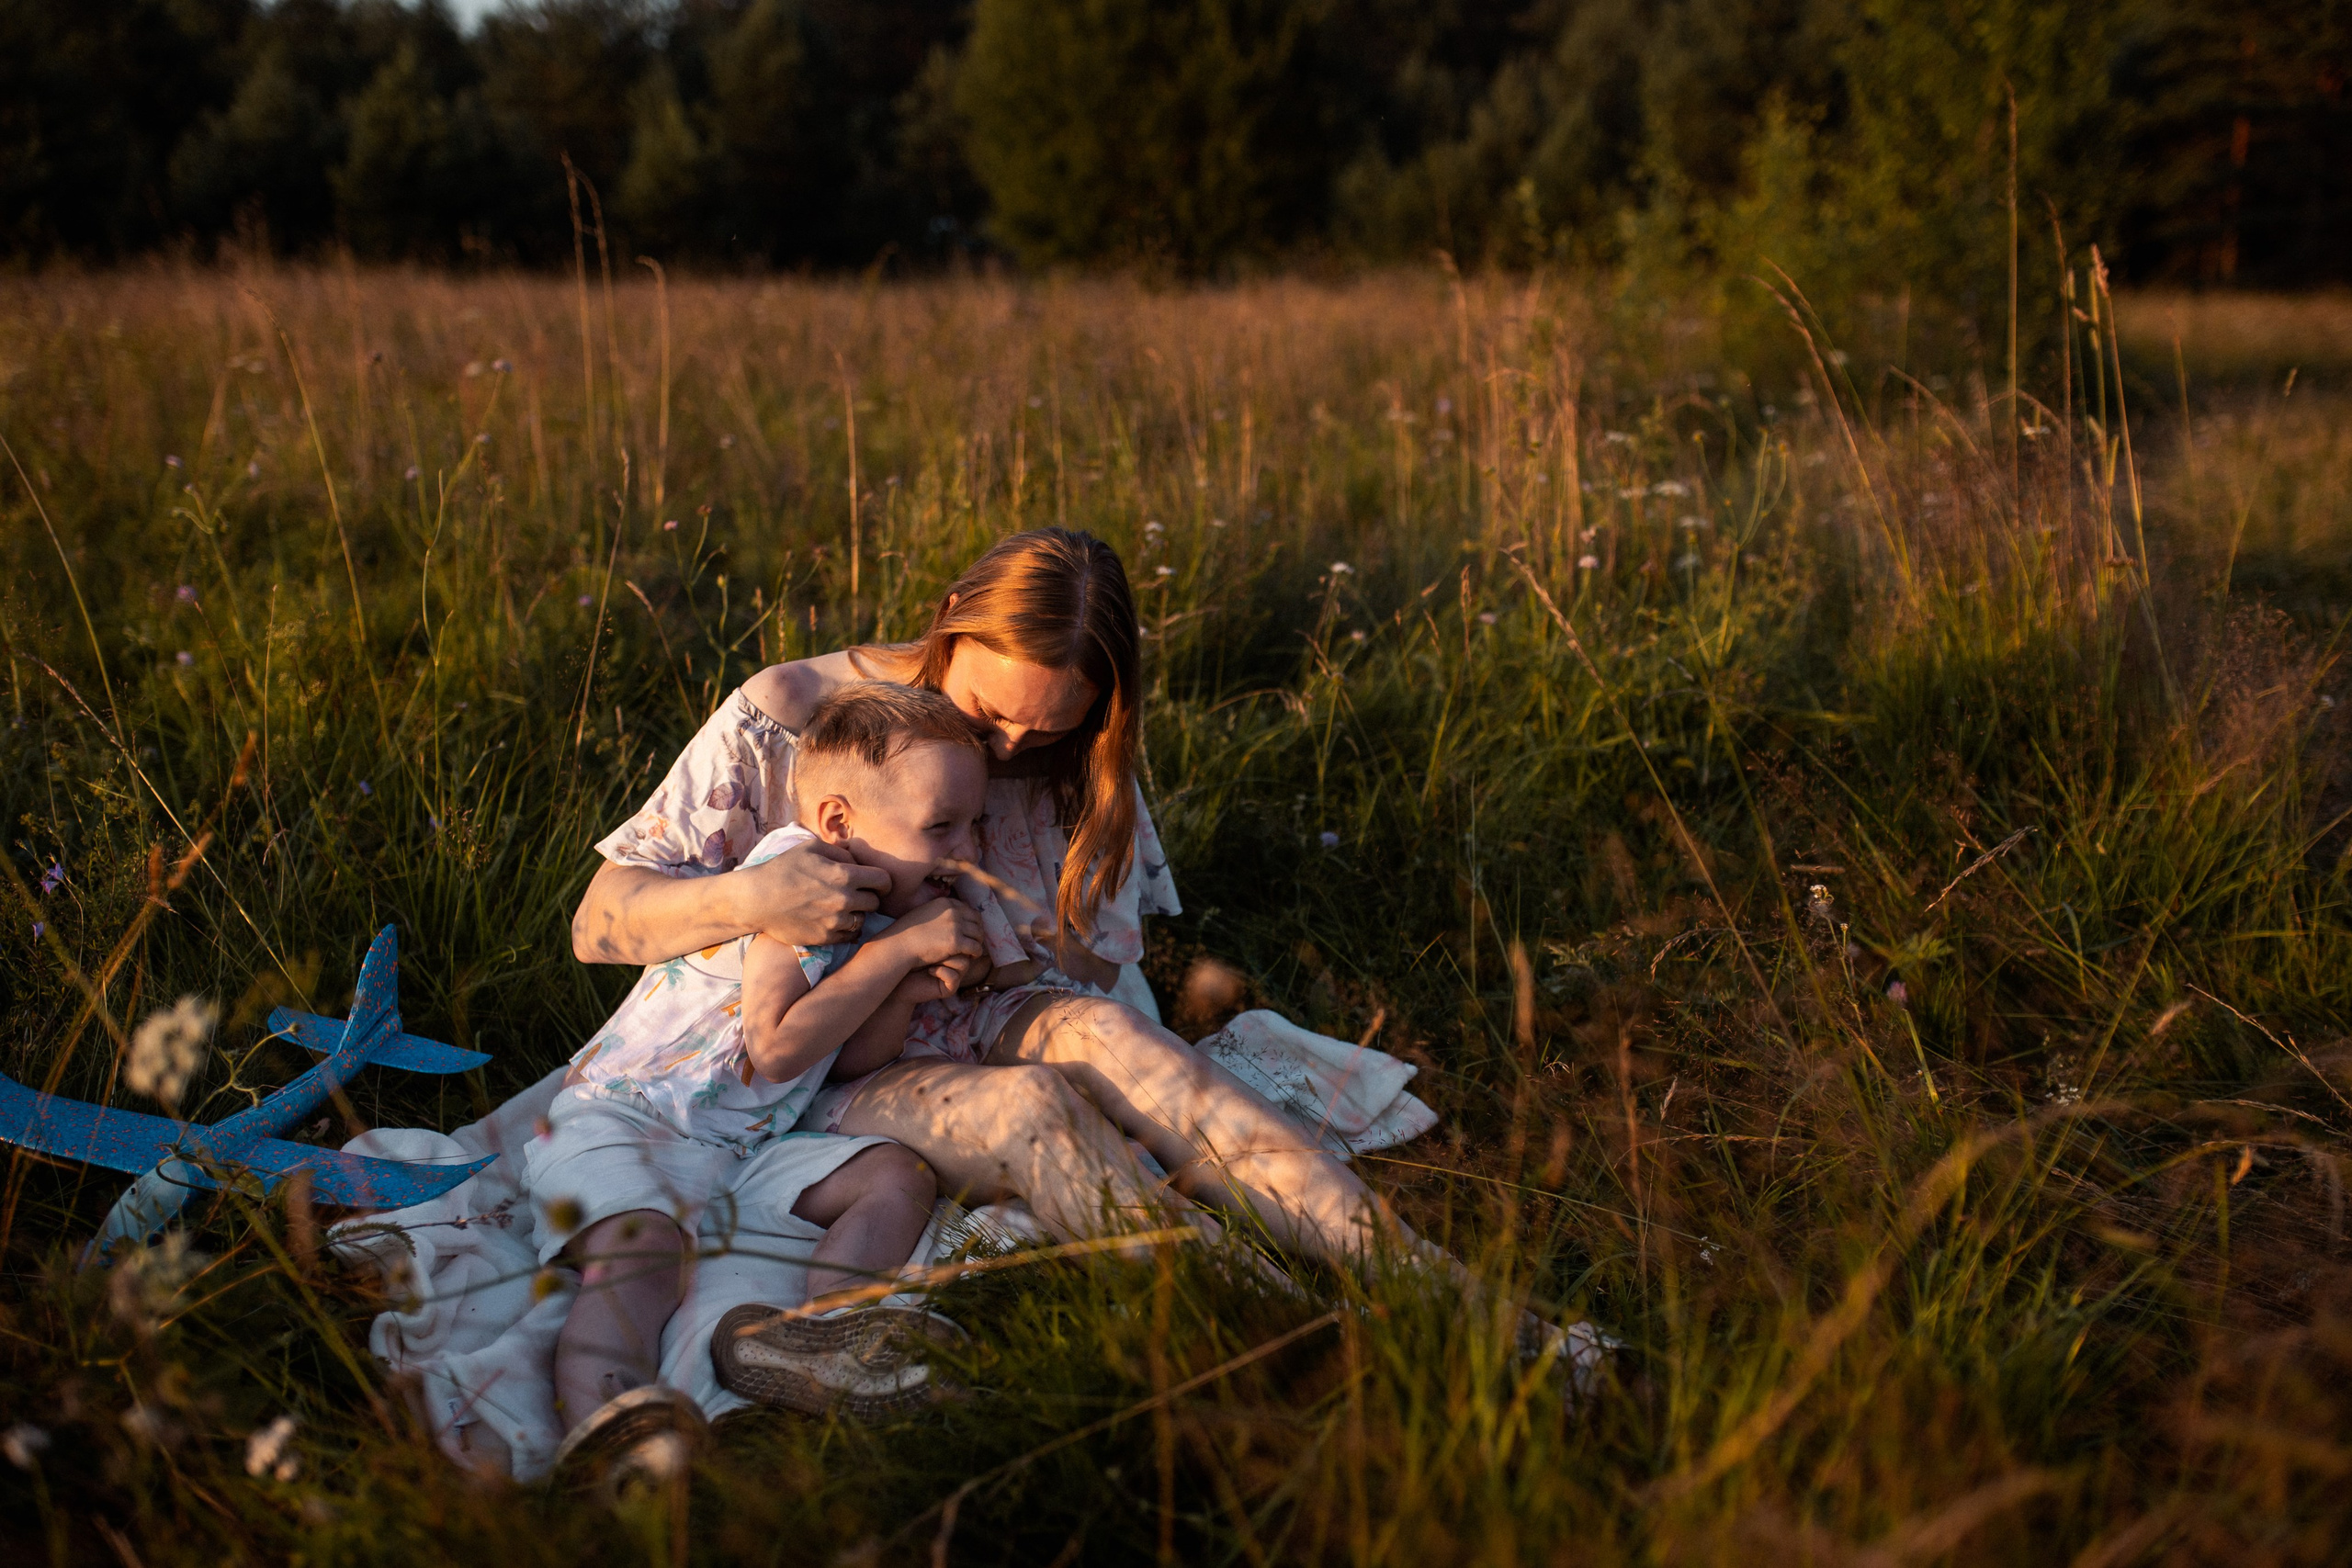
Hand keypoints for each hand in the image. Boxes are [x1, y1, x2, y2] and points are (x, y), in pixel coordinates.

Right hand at [738, 839, 889, 946]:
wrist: (756, 900)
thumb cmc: (782, 869)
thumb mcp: (812, 848)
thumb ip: (841, 853)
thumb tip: (857, 862)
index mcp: (844, 875)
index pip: (884, 881)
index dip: (882, 881)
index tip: (876, 883)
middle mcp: (844, 900)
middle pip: (875, 903)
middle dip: (869, 897)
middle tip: (855, 894)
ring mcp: (835, 922)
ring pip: (863, 921)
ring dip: (857, 914)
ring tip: (841, 907)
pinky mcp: (825, 939)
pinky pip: (849, 936)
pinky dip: (846, 929)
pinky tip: (834, 920)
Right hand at [880, 896, 984, 969]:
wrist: (899, 945)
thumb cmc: (907, 932)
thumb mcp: (923, 912)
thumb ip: (937, 912)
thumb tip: (945, 914)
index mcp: (946, 902)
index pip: (968, 909)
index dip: (971, 921)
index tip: (969, 930)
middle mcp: (953, 911)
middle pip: (977, 920)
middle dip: (977, 931)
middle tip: (974, 941)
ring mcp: (956, 926)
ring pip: (978, 934)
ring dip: (977, 942)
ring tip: (973, 950)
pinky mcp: (956, 942)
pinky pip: (976, 947)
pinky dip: (976, 953)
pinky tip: (971, 956)